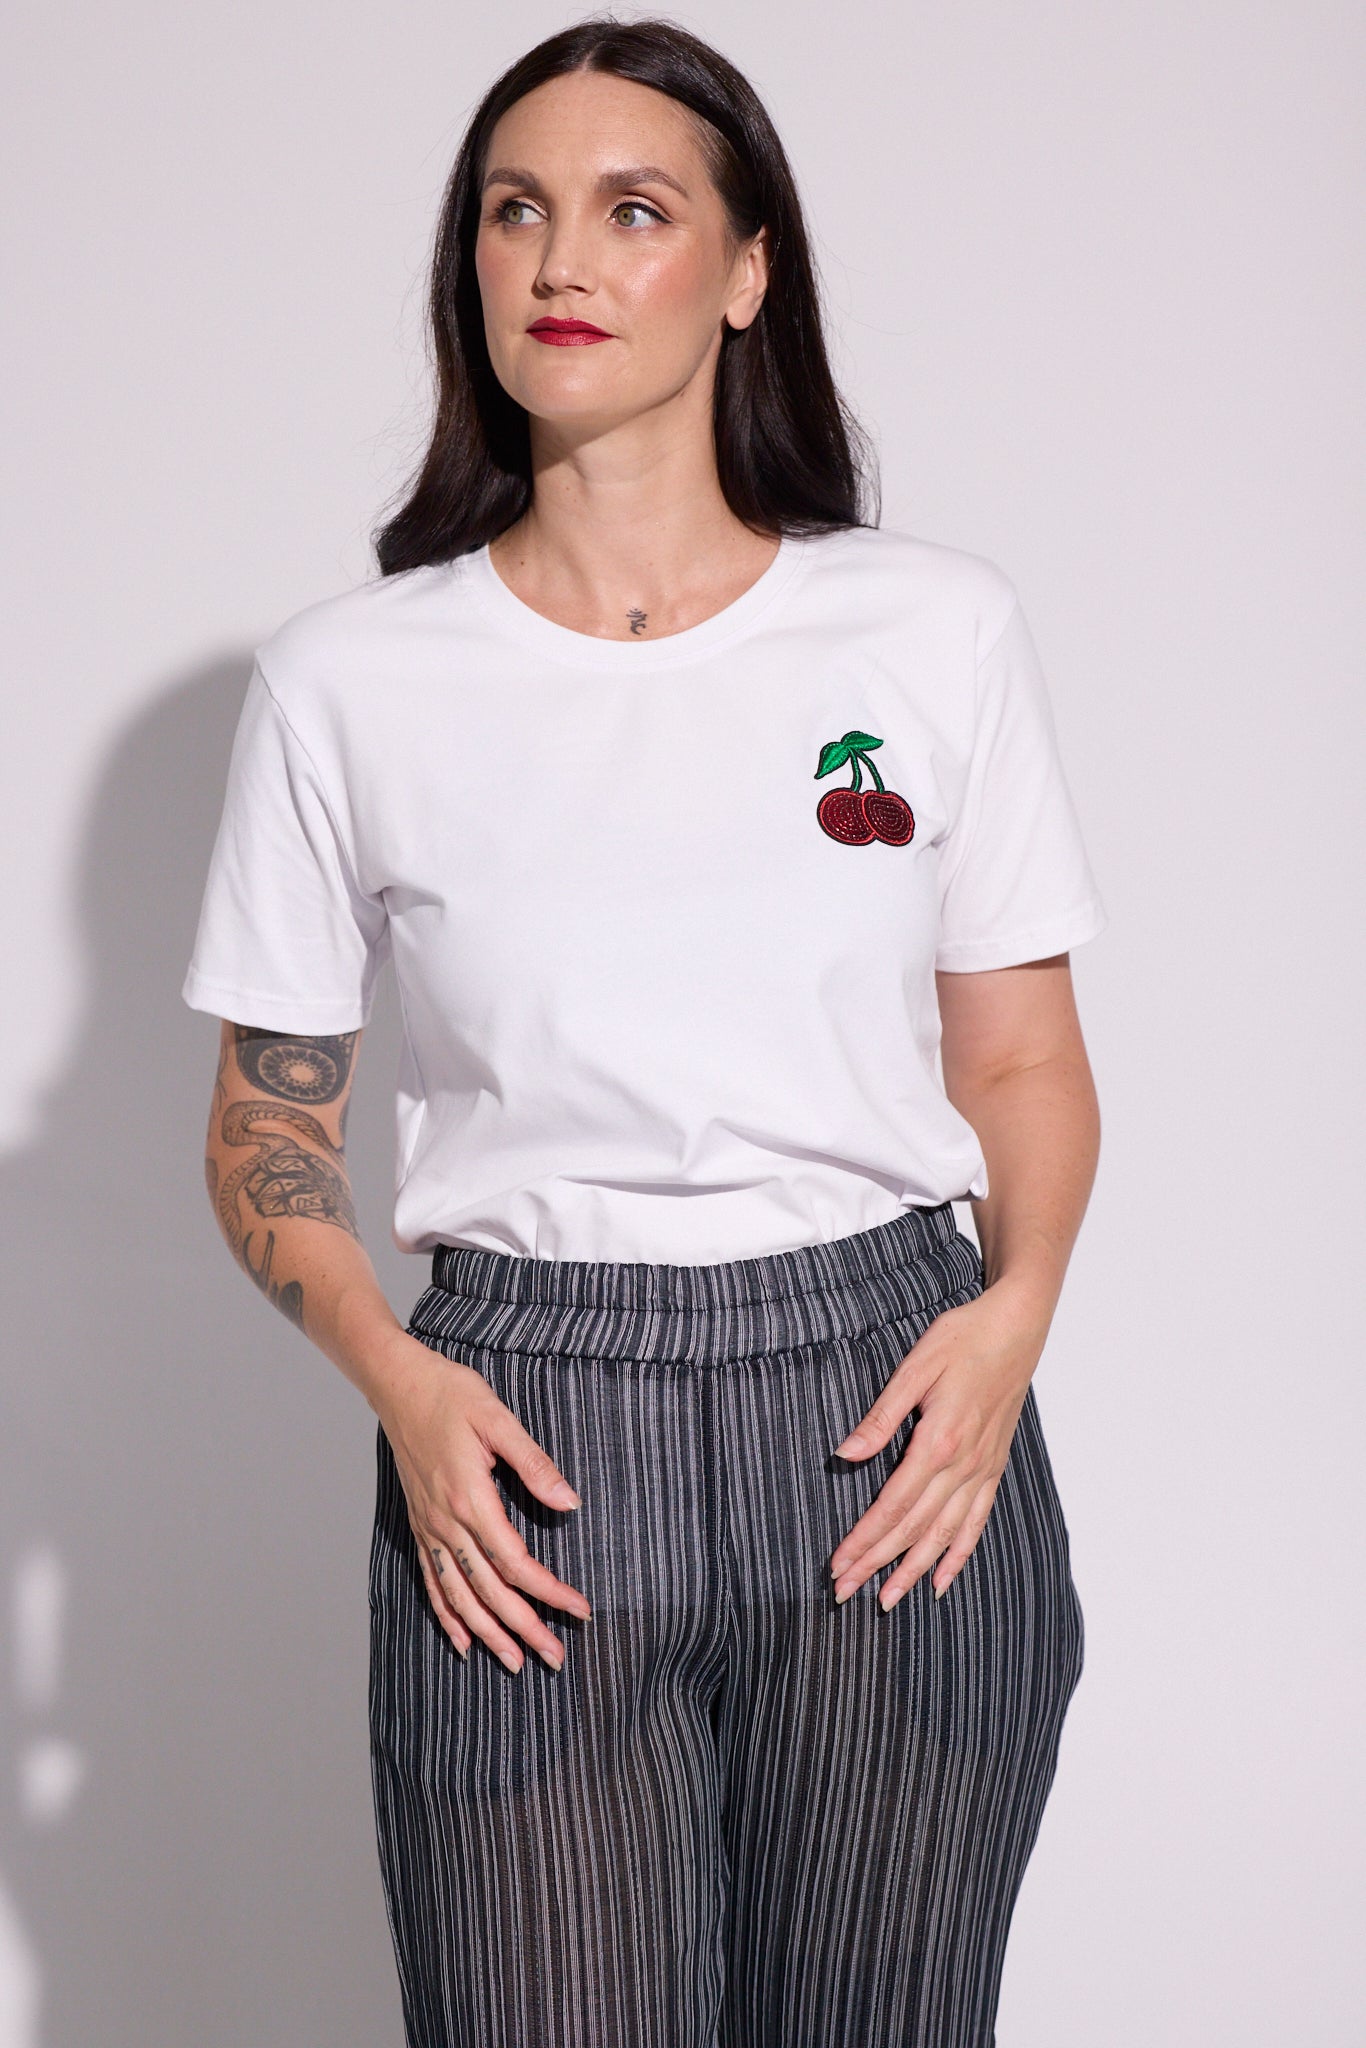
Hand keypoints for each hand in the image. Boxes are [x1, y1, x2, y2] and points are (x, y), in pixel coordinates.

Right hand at [373, 1334, 591, 1674]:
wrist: (399, 1384)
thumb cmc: (451, 1394)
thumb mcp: (498, 1418)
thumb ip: (534, 1463)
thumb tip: (569, 1503)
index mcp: (471, 1499)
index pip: (515, 1563)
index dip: (549, 1592)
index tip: (579, 1610)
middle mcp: (446, 1522)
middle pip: (489, 1591)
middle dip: (524, 1628)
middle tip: (556, 1658)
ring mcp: (429, 1527)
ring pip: (459, 1596)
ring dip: (488, 1634)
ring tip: (515, 1662)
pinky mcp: (420, 1524)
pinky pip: (432, 1581)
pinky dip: (447, 1616)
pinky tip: (463, 1641)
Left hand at [828, 1280, 1049, 1604]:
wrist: (1016, 1328)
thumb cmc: (962, 1339)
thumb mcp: (914, 1368)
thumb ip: (881, 1417)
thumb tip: (845, 1455)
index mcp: (937, 1441)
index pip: (892, 1506)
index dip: (863, 1540)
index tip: (837, 1565)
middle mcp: (962, 1465)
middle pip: (913, 1529)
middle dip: (877, 1564)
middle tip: (844, 1593)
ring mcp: (982, 1469)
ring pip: (945, 1535)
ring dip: (914, 1570)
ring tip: (888, 1600)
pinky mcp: (993, 1467)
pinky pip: (976, 1522)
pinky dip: (958, 1555)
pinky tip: (941, 1580)